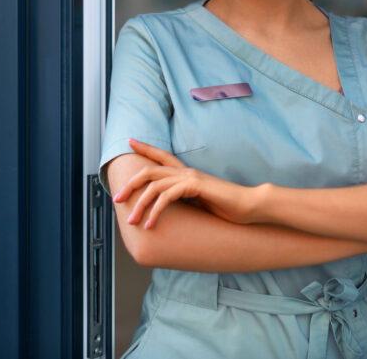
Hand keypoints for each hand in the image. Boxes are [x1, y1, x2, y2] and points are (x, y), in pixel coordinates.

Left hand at [113, 139, 254, 228]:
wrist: (249, 205)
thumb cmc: (229, 206)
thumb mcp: (202, 201)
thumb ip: (188, 199)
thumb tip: (172, 207)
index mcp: (188, 173)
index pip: (162, 155)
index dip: (146, 147)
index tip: (130, 141)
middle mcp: (186, 172)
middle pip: (150, 170)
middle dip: (130, 184)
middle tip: (117, 199)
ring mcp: (190, 178)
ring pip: (154, 186)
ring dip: (139, 205)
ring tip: (132, 222)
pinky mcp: (195, 187)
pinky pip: (167, 197)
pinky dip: (155, 211)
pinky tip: (151, 225)